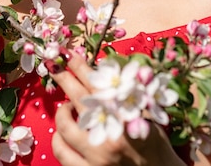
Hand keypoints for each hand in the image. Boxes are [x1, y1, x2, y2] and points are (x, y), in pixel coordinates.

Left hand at [50, 51, 183, 165]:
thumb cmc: (156, 145)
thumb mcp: (147, 115)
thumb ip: (130, 95)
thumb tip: (111, 70)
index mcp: (125, 118)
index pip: (97, 85)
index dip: (82, 68)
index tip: (70, 54)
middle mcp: (108, 137)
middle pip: (79, 99)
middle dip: (64, 78)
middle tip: (54, 65)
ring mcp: (96, 158)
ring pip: (65, 128)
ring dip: (62, 111)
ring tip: (68, 105)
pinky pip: (62, 154)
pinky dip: (59, 140)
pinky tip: (63, 132)